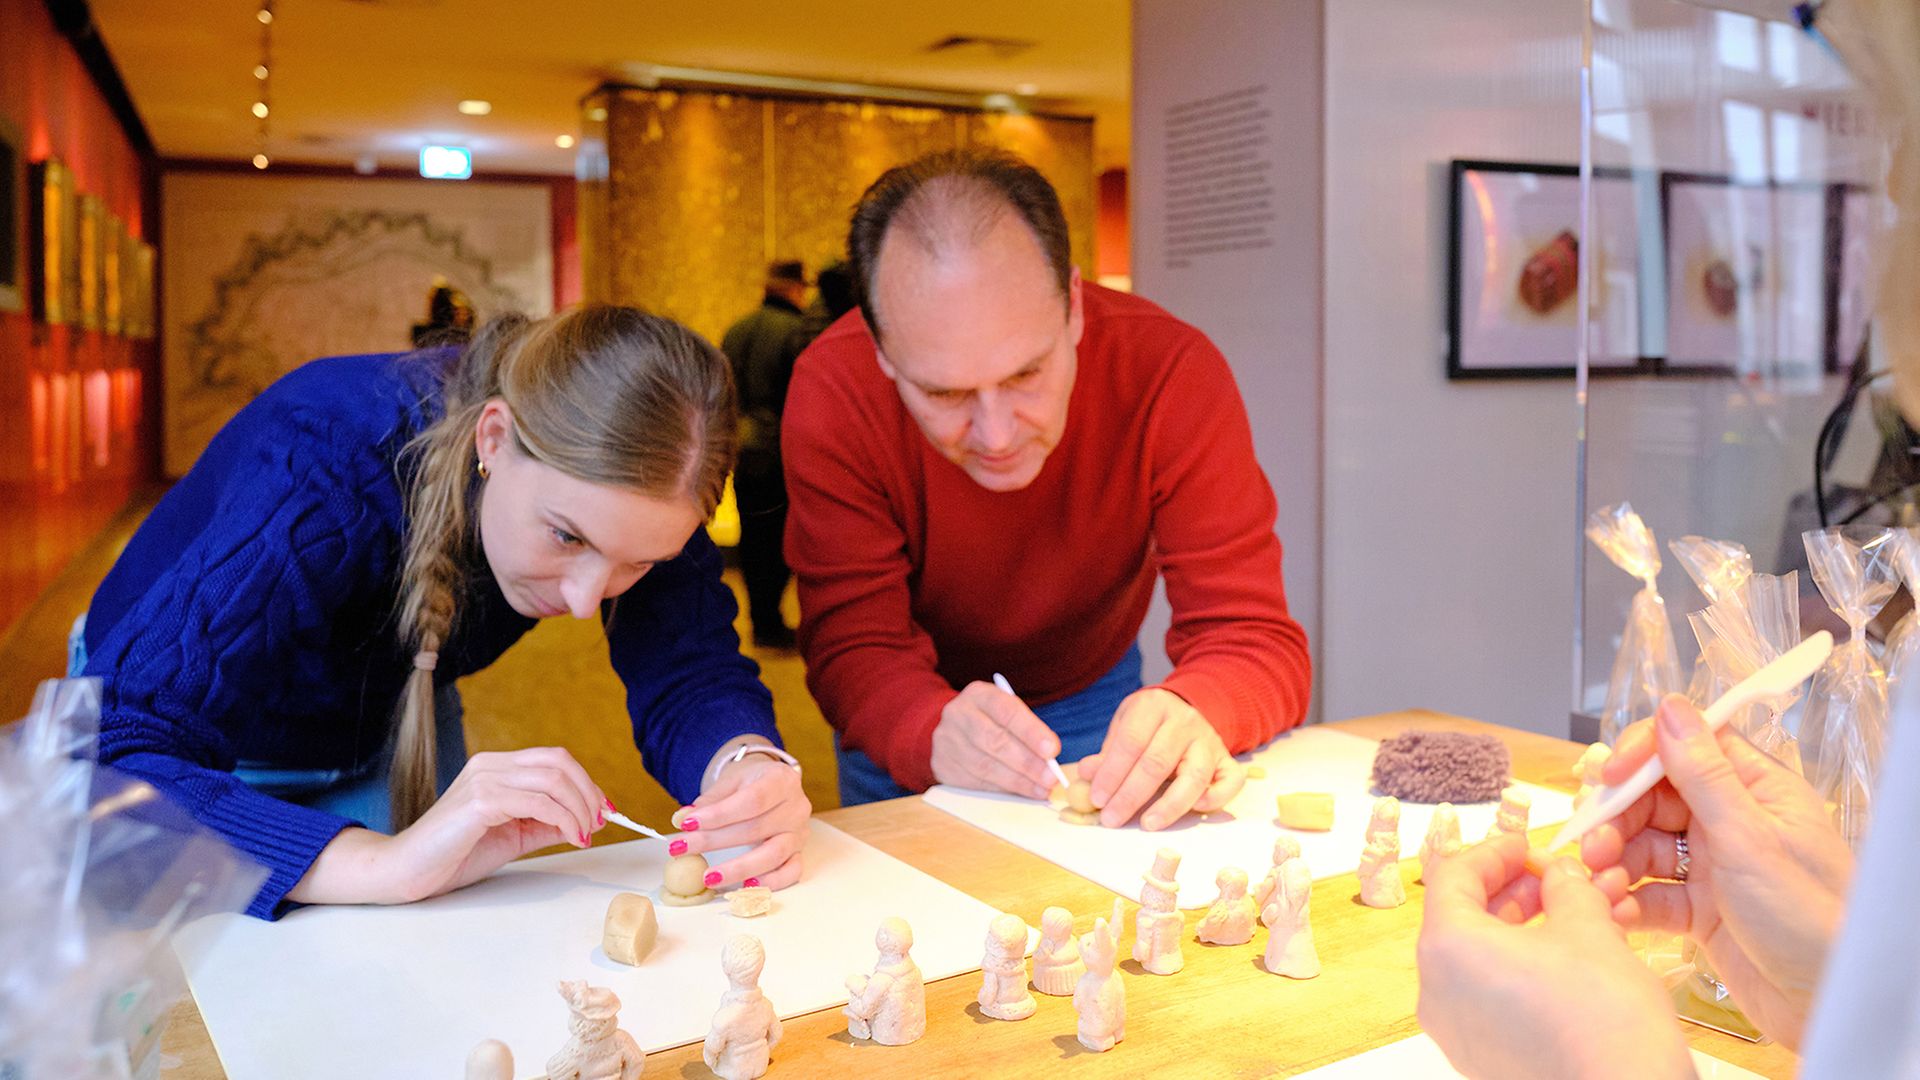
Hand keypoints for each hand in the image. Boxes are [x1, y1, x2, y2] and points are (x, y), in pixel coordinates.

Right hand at [292, 747, 608, 905]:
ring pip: (553, 780)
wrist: (409, 871)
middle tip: (600, 822)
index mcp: (496, 767)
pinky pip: (537, 802)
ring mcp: (484, 779)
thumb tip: (584, 822)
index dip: (586, 782)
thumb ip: (544, 825)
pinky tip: (571, 837)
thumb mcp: (512, 837)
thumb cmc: (454, 855)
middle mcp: (490, 764)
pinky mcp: (480, 800)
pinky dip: (563, 819)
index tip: (604, 809)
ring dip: (580, 808)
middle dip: (589, 792)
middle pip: (559, 763)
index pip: (554, 760)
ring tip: (585, 833)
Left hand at [670, 741, 811, 890]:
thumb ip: (708, 801)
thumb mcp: (730, 782)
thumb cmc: (750, 783)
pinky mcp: (799, 853)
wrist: (771, 785)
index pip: (752, 800)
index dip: (719, 815)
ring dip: (737, 868)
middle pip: (756, 829)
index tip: (688, 824)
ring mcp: (799, 832)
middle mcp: (796, 807)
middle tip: (682, 849)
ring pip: (773, 854)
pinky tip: (746, 886)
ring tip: (708, 877)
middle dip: (714, 841)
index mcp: (781, 780)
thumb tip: (681, 819)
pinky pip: (791, 872)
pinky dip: (770, 882)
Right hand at [929, 681, 1060, 799]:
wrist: (953, 730)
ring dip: (1017, 781)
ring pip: (984, 766)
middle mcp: (958, 714)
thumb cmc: (991, 721)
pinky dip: (1001, 789)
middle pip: (994, 741)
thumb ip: (1028, 730)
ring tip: (1040, 789)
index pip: (1007, 711)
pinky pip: (975, 782)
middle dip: (1027, 762)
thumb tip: (1050, 759)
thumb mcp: (1007, 713)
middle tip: (1050, 777)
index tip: (1052, 751)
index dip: (1031, 732)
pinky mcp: (942, 765)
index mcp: (979, 695)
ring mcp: (946, 741)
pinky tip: (1019, 792)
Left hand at [1076, 688, 1242, 828]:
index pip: (1131, 742)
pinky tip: (1195, 809)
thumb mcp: (1123, 726)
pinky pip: (1231, 781)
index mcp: (1154, 706)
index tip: (1097, 798)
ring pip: (1195, 776)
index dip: (1111, 773)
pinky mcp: (1227, 759)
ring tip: (1147, 824)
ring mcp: (1209, 741)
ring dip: (1169, 805)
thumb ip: (1107, 752)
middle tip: (1112, 818)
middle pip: (1158, 762)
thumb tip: (1087, 774)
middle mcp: (1185, 722)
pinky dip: (1216, 797)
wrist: (1185, 708)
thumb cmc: (1148, 724)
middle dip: (1131, 795)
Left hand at [1418, 833, 1691, 1079]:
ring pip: (1480, 959)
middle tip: (1555, 880)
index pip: (1453, 876)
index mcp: (1448, 948)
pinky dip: (1520, 970)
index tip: (1527, 846)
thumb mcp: (1589, 930)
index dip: (1494, 852)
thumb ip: (1566, 888)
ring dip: (1524, 930)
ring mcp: (1456, 1031)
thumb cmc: (1603, 1020)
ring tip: (1575, 918)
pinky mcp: (1481, 1058)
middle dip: (1512, 892)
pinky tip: (1569, 961)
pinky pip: (1490, 997)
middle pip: (1462, 918)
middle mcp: (1437, 991)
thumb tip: (1560, 873)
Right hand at [1582, 695, 1852, 1049]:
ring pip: (1643, 848)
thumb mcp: (1750, 838)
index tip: (1607, 779)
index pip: (1686, 748)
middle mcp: (1731, 822)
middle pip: (1652, 800)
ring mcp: (1714, 867)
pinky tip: (1616, 913)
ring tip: (1601, 887)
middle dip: (1616, 820)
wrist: (1830, 1003)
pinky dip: (1627, 901)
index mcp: (1755, 790)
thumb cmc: (1811, 916)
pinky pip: (1649, 894)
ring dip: (1615, 864)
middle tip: (1593, 847)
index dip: (1640, 757)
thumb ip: (1703, 775)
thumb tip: (1671, 707)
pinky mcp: (1700, 911)